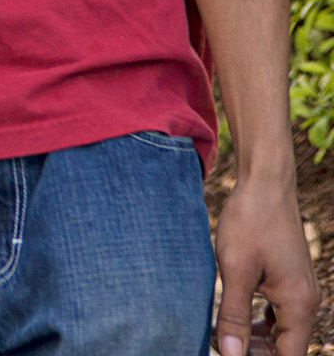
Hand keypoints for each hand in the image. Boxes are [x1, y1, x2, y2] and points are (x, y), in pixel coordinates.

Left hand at [214, 171, 316, 355]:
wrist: (265, 185)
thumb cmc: (250, 222)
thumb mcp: (236, 270)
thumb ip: (234, 315)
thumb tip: (230, 353)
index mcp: (299, 305)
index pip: (288, 355)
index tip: (230, 354)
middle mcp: (307, 302)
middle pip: (285, 347)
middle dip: (254, 351)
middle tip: (217, 342)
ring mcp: (300, 291)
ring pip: (282, 332)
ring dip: (254, 339)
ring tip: (220, 334)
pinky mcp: (289, 281)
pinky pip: (279, 315)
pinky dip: (259, 322)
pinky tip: (234, 318)